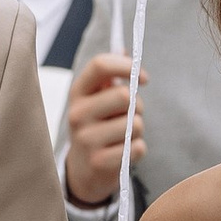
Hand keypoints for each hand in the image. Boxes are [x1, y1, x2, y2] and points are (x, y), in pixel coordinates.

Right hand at [63, 49, 143, 207]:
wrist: (83, 171)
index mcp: (78, 93)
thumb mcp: (96, 100)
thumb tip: (127, 49)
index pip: (100, 65)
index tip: (143, 78)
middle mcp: (77, 114)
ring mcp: (86, 139)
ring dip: (138, 129)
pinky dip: (138, 149)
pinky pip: (138, 147)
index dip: (126, 66)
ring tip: (125, 136)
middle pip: (123, 95)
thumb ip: (111, 76)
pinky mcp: (100, 162)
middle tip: (131, 115)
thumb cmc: (96, 128)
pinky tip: (124, 152)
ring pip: (135, 123)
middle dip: (137, 105)